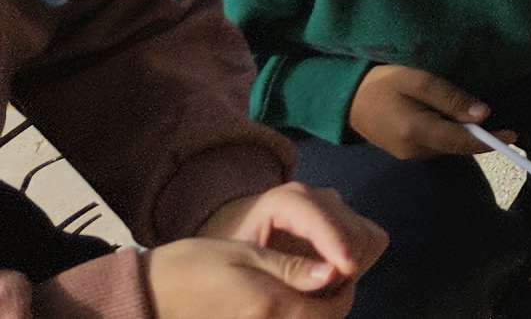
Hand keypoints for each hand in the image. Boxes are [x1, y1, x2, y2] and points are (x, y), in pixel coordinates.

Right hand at [149, 235, 356, 318]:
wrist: (148, 295)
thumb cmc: (193, 266)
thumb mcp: (245, 254)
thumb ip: (292, 267)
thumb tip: (334, 272)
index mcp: (272, 307)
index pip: (334, 309)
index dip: (345, 289)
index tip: (340, 267)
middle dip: (332, 303)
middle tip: (326, 276)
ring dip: (313, 311)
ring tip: (305, 286)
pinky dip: (292, 315)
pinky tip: (283, 299)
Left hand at [195, 185, 383, 292]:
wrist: (237, 232)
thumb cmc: (237, 249)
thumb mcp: (250, 260)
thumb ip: (287, 267)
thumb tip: (331, 274)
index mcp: (286, 200)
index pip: (323, 219)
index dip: (337, 244)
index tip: (347, 271)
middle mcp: (317, 196)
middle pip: (353, 229)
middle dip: (345, 263)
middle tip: (321, 292)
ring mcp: (334, 205)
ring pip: (367, 234)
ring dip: (354, 263)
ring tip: (324, 285)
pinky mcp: (346, 216)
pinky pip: (370, 238)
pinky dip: (360, 259)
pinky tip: (334, 273)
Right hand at [344, 63, 489, 161]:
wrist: (349, 100)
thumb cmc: (385, 84)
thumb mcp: (420, 81)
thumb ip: (451, 98)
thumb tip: (483, 114)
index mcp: (417, 131)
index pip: (461, 142)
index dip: (489, 140)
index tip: (512, 134)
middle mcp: (414, 151)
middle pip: (457, 147)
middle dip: (480, 138)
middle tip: (501, 122)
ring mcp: (409, 156)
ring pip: (448, 148)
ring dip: (466, 137)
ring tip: (478, 120)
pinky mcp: (407, 153)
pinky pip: (438, 146)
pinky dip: (452, 137)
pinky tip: (456, 123)